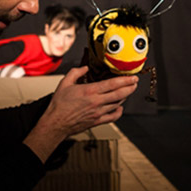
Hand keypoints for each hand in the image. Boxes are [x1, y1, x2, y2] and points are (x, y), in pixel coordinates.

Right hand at [23, 66, 137, 161]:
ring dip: (125, 97)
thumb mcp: (65, 82)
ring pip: (117, 104)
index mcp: (90, 91)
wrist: (56, 123)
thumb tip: (85, 67)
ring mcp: (98, 112)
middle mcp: (96, 102)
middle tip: (135, 83)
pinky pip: (113, 117)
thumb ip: (76, 72)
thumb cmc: (59, 104)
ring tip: (128, 92)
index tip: (132, 77)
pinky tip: (120, 108)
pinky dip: (119, 112)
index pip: (113, 84)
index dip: (125, 80)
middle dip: (130, 87)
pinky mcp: (97, 121)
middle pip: (119, 94)